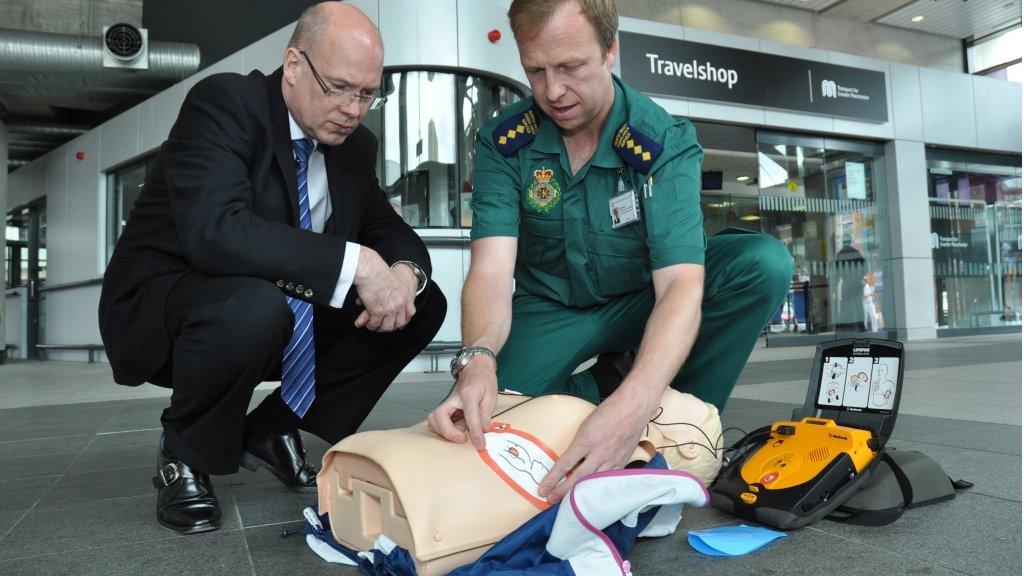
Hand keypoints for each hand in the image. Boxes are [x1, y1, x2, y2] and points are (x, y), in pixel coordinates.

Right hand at [352, 247, 416, 331]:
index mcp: (406, 296)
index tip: (398, 324)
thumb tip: (390, 301)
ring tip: (374, 326)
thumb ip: (396, 292)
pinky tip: (367, 323)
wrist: (371, 270)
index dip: (404, 320)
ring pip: (387, 326)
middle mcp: (400, 304)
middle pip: (399, 323)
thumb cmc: (379, 272)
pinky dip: (371, 325)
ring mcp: (390, 309)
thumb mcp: (395, 281)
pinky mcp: (378, 311)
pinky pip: (375, 323)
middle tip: (383, 327)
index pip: (410, 313)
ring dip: (379, 328)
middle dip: (391, 326)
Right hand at [426, 357, 497, 449]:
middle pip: (438, 416)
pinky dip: (443, 430)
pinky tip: (457, 430)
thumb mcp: (491, 395)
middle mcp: (453, 398)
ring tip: (460, 434)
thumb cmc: (484, 381)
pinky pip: (437, 422)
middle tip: (462, 438)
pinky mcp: (445, 409)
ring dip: (443, 432)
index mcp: (468, 394)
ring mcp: (447, 403)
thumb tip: (484, 431)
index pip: (470, 415)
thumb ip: (486, 414)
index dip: (475, 432)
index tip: (480, 445)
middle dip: (447, 432)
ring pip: (433, 420)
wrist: (476, 370)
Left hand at [537, 386, 655, 502]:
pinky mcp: (622, 463)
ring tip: (568, 502)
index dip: (552, 479)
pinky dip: (598, 488)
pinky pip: (608, 480)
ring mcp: (612, 459)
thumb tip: (571, 461)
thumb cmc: (607, 412)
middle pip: (578, 478)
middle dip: (562, 491)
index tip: (542, 489)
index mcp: (586, 441)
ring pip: (593, 483)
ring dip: (579, 493)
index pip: (565, 464)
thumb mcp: (586, 425)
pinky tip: (591, 495)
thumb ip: (579, 444)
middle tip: (550, 500)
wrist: (633, 408)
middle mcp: (598, 453)